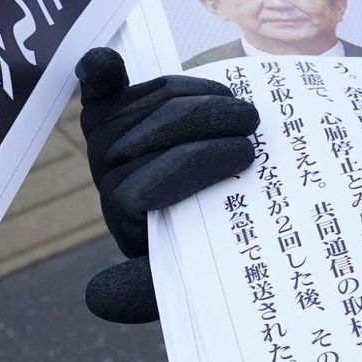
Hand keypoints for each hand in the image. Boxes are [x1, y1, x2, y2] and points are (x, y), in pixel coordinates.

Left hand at [76, 47, 258, 322]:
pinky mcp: (122, 105)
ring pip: (125, 110)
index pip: (130, 195)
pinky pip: (102, 90)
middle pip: (125, 145)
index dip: (181, 169)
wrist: (267, 196)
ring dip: (187, 100)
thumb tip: (94, 298)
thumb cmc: (240, 240)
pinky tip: (105, 63)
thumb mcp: (211, 274)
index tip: (241, 154)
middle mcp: (113, 183)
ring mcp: (113, 143)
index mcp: (130, 225)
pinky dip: (100, 74)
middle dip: (193, 128)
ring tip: (241, 106)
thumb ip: (160, 290)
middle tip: (253, 125)